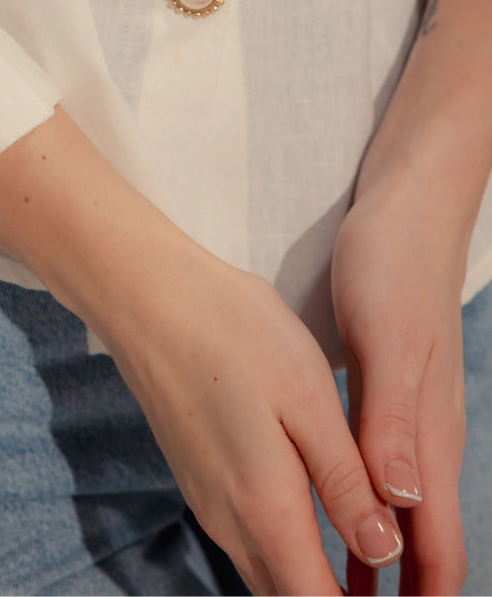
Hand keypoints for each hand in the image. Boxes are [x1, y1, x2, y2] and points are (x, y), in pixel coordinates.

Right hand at [103, 236, 404, 595]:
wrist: (146, 297)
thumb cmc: (234, 333)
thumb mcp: (307, 397)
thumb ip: (346, 481)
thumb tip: (385, 551)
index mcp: (266, 508)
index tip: (388, 582)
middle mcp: (231, 522)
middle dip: (333, 594)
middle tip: (375, 556)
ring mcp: (208, 502)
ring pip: (267, 572)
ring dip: (308, 574)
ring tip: (352, 536)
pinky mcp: (198, 478)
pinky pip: (246, 539)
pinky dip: (282, 545)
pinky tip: (306, 503)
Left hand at [332, 178, 468, 595]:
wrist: (408, 213)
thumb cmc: (394, 270)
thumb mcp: (386, 340)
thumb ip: (392, 419)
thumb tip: (401, 500)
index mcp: (428, 437)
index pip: (438, 553)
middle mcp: (426, 441)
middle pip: (424, 550)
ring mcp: (412, 422)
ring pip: (402, 521)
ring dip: (380, 572)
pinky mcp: (390, 402)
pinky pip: (384, 483)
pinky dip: (367, 523)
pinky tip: (336, 532)